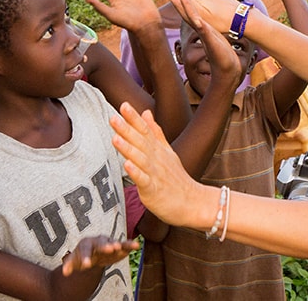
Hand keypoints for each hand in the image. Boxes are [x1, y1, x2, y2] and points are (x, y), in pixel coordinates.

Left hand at [60, 236, 140, 275]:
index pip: (85, 250)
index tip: (86, 265)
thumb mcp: (74, 259)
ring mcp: (109, 243)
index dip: (85, 257)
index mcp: (86, 244)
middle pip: (101, 243)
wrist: (92, 251)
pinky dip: (130, 245)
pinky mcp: (118, 247)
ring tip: (123, 247)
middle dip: (105, 246)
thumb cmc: (82, 255)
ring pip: (114, 242)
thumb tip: (65, 272)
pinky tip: (136, 245)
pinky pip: (125, 245)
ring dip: (119, 244)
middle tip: (111, 249)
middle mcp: (98, 241)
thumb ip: (69, 265)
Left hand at [110, 103, 203, 227]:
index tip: (123, 104)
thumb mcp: (167, 151)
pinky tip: (127, 165)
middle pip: (141, 141)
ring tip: (115, 137)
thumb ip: (155, 132)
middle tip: (114, 117)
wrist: (193, 203)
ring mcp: (155, 174)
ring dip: (128, 148)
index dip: (134, 118)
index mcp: (158, 149)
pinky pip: (144, 180)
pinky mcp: (154, 190)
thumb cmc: (176, 178)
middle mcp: (156, 159)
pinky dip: (135, 172)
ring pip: (140, 159)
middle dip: (127, 129)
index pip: (145, 130)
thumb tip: (146, 112)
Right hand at [176, 0, 242, 86]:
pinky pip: (202, 28)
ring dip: (184, 6)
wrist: (228, 70)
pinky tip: (195, 16)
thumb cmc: (223, 56)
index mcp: (203, 30)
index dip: (183, 5)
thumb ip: (211, 34)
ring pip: (192, 18)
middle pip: (187, 14)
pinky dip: (197, 20)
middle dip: (180, 3)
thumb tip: (209, 29)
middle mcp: (201, 32)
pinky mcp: (210, 40)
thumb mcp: (216, 41)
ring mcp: (205, 35)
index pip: (191, 15)